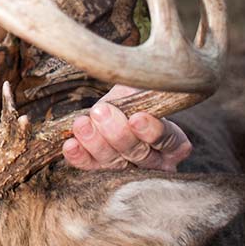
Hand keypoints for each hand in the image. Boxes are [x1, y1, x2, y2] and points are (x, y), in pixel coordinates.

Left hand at [62, 84, 192, 171]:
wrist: (115, 103)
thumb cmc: (137, 93)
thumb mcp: (146, 85)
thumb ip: (148, 85)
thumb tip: (144, 75)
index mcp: (174, 142)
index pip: (168, 140)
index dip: (152, 131)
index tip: (136, 118)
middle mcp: (155, 161)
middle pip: (138, 152)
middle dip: (117, 132)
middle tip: (100, 112)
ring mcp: (128, 169)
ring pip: (114, 162)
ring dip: (95, 142)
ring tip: (81, 124)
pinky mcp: (103, 171)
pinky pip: (92, 166)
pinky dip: (80, 156)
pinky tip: (70, 145)